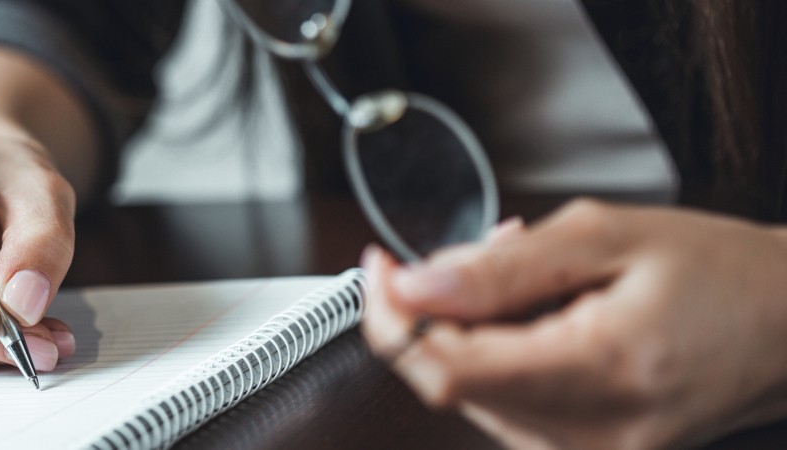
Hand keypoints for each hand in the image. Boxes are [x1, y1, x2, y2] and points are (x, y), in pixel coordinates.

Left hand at [360, 199, 786, 448]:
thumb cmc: (721, 275)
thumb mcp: (608, 237)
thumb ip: (501, 267)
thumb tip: (415, 284)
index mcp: (597, 372)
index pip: (443, 367)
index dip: (392, 316)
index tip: (382, 267)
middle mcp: (587, 435)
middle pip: (448, 379)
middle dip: (438, 310)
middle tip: (479, 254)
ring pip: (470, 389)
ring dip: (473, 327)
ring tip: (537, 278)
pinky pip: (503, 401)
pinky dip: (500, 351)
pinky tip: (544, 313)